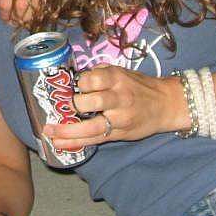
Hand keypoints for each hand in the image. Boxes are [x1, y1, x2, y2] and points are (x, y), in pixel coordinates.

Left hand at [42, 65, 187, 148]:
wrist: (166, 104)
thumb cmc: (139, 86)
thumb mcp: (122, 72)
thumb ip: (100, 73)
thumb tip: (73, 77)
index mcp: (117, 78)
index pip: (92, 79)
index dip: (79, 83)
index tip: (73, 86)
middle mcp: (119, 98)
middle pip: (91, 103)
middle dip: (72, 105)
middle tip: (62, 106)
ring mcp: (120, 119)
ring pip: (91, 127)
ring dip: (67, 131)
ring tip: (49, 132)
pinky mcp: (119, 134)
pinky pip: (95, 140)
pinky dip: (76, 143)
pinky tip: (60, 144)